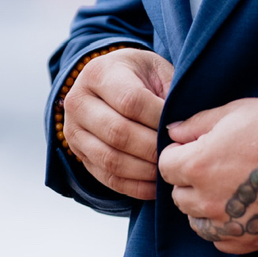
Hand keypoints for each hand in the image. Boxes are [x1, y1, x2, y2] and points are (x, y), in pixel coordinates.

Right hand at [62, 47, 173, 200]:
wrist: (110, 81)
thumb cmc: (141, 75)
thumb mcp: (157, 70)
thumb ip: (170, 92)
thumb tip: (183, 128)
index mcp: (100, 73)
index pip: (131, 101)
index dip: (158, 119)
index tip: (180, 128)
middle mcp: (79, 102)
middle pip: (118, 133)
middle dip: (153, 148)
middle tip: (178, 155)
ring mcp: (74, 131)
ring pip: (110, 160)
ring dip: (145, 171)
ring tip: (169, 170)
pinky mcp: (80, 155)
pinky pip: (108, 178)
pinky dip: (135, 187)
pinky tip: (157, 186)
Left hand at [159, 97, 257, 254]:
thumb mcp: (236, 112)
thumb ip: (197, 124)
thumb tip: (172, 131)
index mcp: (197, 164)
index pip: (165, 166)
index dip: (180, 154)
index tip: (197, 148)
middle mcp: (207, 200)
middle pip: (179, 195)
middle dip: (191, 180)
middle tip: (218, 165)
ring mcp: (227, 224)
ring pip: (196, 221)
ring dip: (204, 206)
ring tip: (230, 187)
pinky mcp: (248, 241)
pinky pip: (220, 239)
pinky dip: (225, 227)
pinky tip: (242, 207)